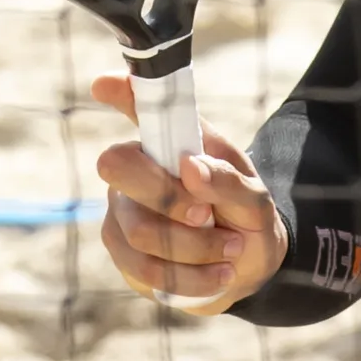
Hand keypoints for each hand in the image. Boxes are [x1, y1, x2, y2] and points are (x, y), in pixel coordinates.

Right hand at [89, 74, 286, 314]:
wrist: (244, 268)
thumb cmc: (245, 218)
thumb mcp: (255, 199)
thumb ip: (229, 181)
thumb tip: (190, 167)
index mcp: (170, 142)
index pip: (138, 105)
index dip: (120, 91)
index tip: (105, 83)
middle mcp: (134, 167)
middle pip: (117, 167)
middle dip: (167, 197)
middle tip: (207, 214)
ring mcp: (120, 211)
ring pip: (138, 230)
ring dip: (195, 248)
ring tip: (230, 251)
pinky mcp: (121, 253)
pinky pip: (144, 268)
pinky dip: (189, 277)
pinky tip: (216, 275)